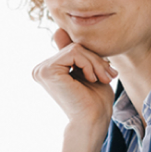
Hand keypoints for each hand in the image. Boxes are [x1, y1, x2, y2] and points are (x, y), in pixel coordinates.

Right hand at [33, 29, 117, 151]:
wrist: (93, 121)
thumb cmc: (94, 101)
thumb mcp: (87, 70)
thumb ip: (76, 53)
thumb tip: (58, 30)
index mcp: (49, 69)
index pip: (73, 48)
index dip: (92, 57)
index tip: (107, 72)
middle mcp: (41, 69)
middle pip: (74, 46)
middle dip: (96, 59)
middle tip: (109, 75)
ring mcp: (42, 69)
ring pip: (76, 48)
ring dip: (95, 63)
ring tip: (103, 78)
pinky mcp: (47, 71)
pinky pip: (74, 52)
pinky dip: (89, 64)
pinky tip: (91, 78)